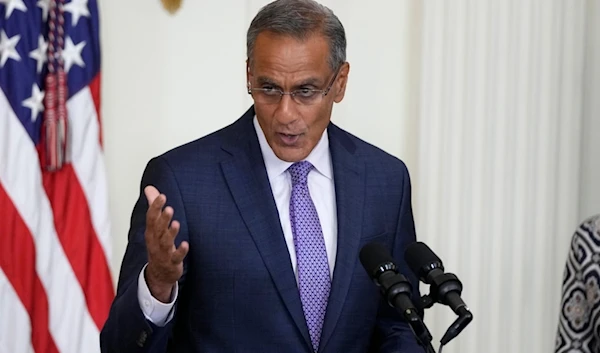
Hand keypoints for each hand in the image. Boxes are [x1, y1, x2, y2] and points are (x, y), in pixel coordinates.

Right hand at [143, 185, 188, 302]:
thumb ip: (154, 206)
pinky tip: (186, 244)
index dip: (155, 207)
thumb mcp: (154, 226)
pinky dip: (180, 251)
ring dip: (171, 233)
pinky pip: (176, 257)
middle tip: (169, 208)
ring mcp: (163, 253)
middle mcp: (155, 241)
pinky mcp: (172, 262)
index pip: (151, 217)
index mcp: (151, 231)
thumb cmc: (158, 245)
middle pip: (158, 229)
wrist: (158, 274)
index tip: (162, 196)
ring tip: (176, 223)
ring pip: (166, 242)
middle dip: (163, 219)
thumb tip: (150, 188)